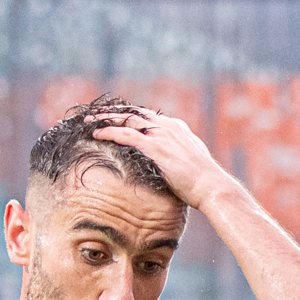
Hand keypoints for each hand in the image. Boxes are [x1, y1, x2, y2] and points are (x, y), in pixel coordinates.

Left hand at [88, 109, 235, 213]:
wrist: (211, 186)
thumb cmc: (202, 181)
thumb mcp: (190, 161)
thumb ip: (177, 155)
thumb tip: (170, 161)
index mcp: (175, 127)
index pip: (145, 115)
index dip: (126, 114)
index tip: (112, 116)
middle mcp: (167, 126)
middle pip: (133, 112)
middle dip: (111, 112)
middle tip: (93, 114)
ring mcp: (162, 134)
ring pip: (126, 119)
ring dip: (105, 119)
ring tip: (88, 122)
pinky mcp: (156, 146)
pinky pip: (126, 134)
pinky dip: (109, 132)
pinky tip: (96, 134)